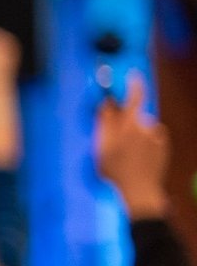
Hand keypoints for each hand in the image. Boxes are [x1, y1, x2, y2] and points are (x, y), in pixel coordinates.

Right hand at [97, 73, 170, 218]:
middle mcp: (146, 127)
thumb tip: (107, 104)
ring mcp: (156, 137)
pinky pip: (152, 138)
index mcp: (129, 125)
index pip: (135, 97)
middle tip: (114, 142)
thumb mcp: (102, 147)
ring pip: (142, 128)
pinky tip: (139, 156)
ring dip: (134, 136)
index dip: (135, 84)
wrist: (140, 190)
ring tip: (126, 155)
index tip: (134, 75)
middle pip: (134, 116)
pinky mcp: (164, 146)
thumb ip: (104, 123)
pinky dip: (146, 143)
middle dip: (124, 124)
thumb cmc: (116, 170)